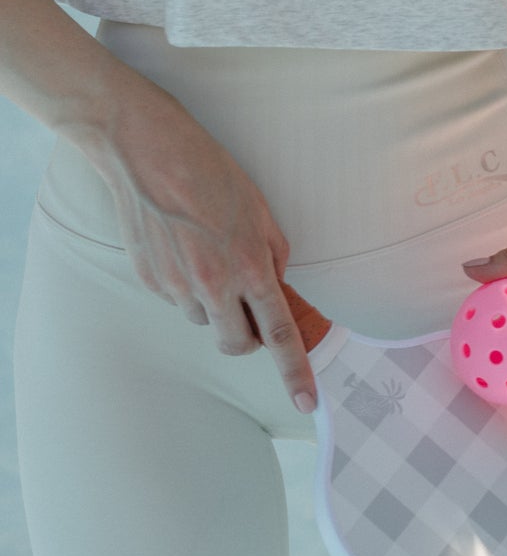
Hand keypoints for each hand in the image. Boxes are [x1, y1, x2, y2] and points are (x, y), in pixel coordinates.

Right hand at [87, 80, 316, 412]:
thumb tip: (273, 288)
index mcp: (250, 267)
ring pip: (203, 320)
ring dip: (213, 303)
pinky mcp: (149, 281)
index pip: (280, 334)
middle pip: (237, 343)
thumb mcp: (260, 209)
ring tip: (207, 252)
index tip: (308, 402)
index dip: (297, 371)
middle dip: (247, 336)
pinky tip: (181, 245)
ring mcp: (176, 288)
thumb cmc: (212, 173)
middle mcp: (213, 286)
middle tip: (248, 305)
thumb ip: (272, 255)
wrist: (149, 154)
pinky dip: (184, 284)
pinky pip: (176, 299)